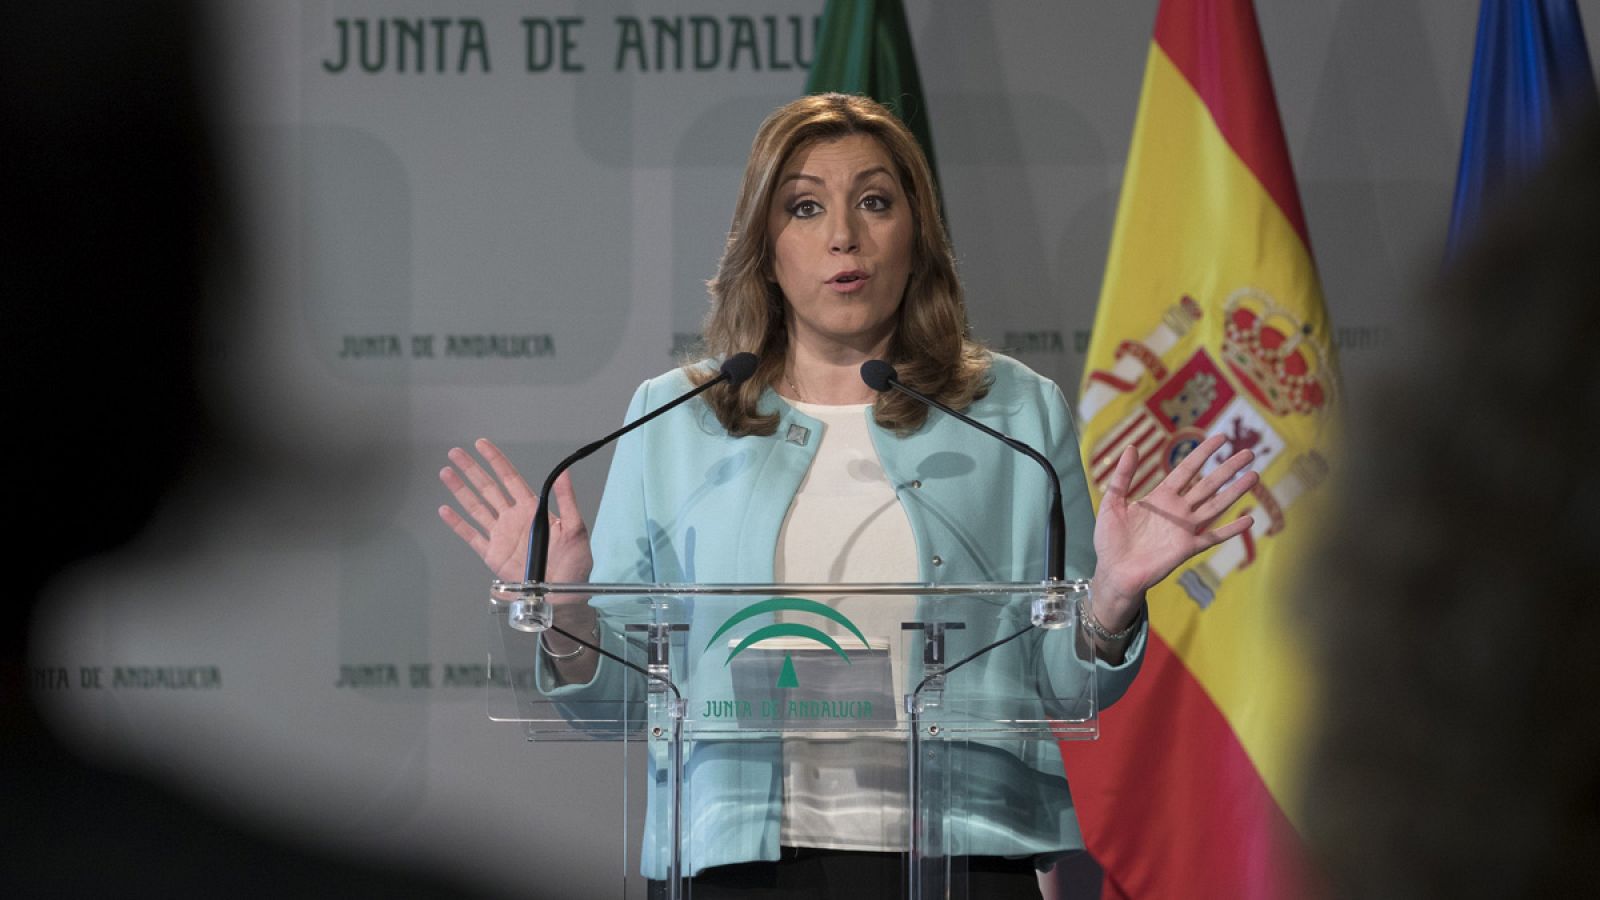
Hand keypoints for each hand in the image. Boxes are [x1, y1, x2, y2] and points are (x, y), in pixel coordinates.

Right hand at [438, 438, 593, 584]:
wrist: (562, 596)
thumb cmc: (574, 564)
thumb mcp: (576, 529)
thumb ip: (567, 500)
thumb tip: (564, 472)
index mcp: (532, 510)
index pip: (510, 478)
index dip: (495, 461)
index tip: (482, 444)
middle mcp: (513, 519)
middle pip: (488, 488)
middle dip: (472, 469)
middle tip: (455, 452)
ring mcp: (501, 536)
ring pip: (476, 507)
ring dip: (461, 490)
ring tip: (446, 473)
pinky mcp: (492, 554)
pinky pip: (471, 536)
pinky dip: (457, 524)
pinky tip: (445, 510)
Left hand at [1091, 433, 1257, 629]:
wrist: (1113, 572)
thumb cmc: (1110, 540)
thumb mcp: (1112, 503)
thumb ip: (1123, 476)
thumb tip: (1131, 447)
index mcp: (1161, 497)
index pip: (1187, 469)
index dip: (1203, 453)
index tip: (1221, 438)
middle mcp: (1177, 510)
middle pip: (1208, 484)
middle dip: (1228, 468)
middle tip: (1249, 453)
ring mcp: (1184, 529)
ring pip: (1215, 505)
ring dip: (1235, 491)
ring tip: (1254, 476)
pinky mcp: (1187, 548)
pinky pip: (1212, 537)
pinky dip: (1230, 530)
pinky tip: (1249, 520)